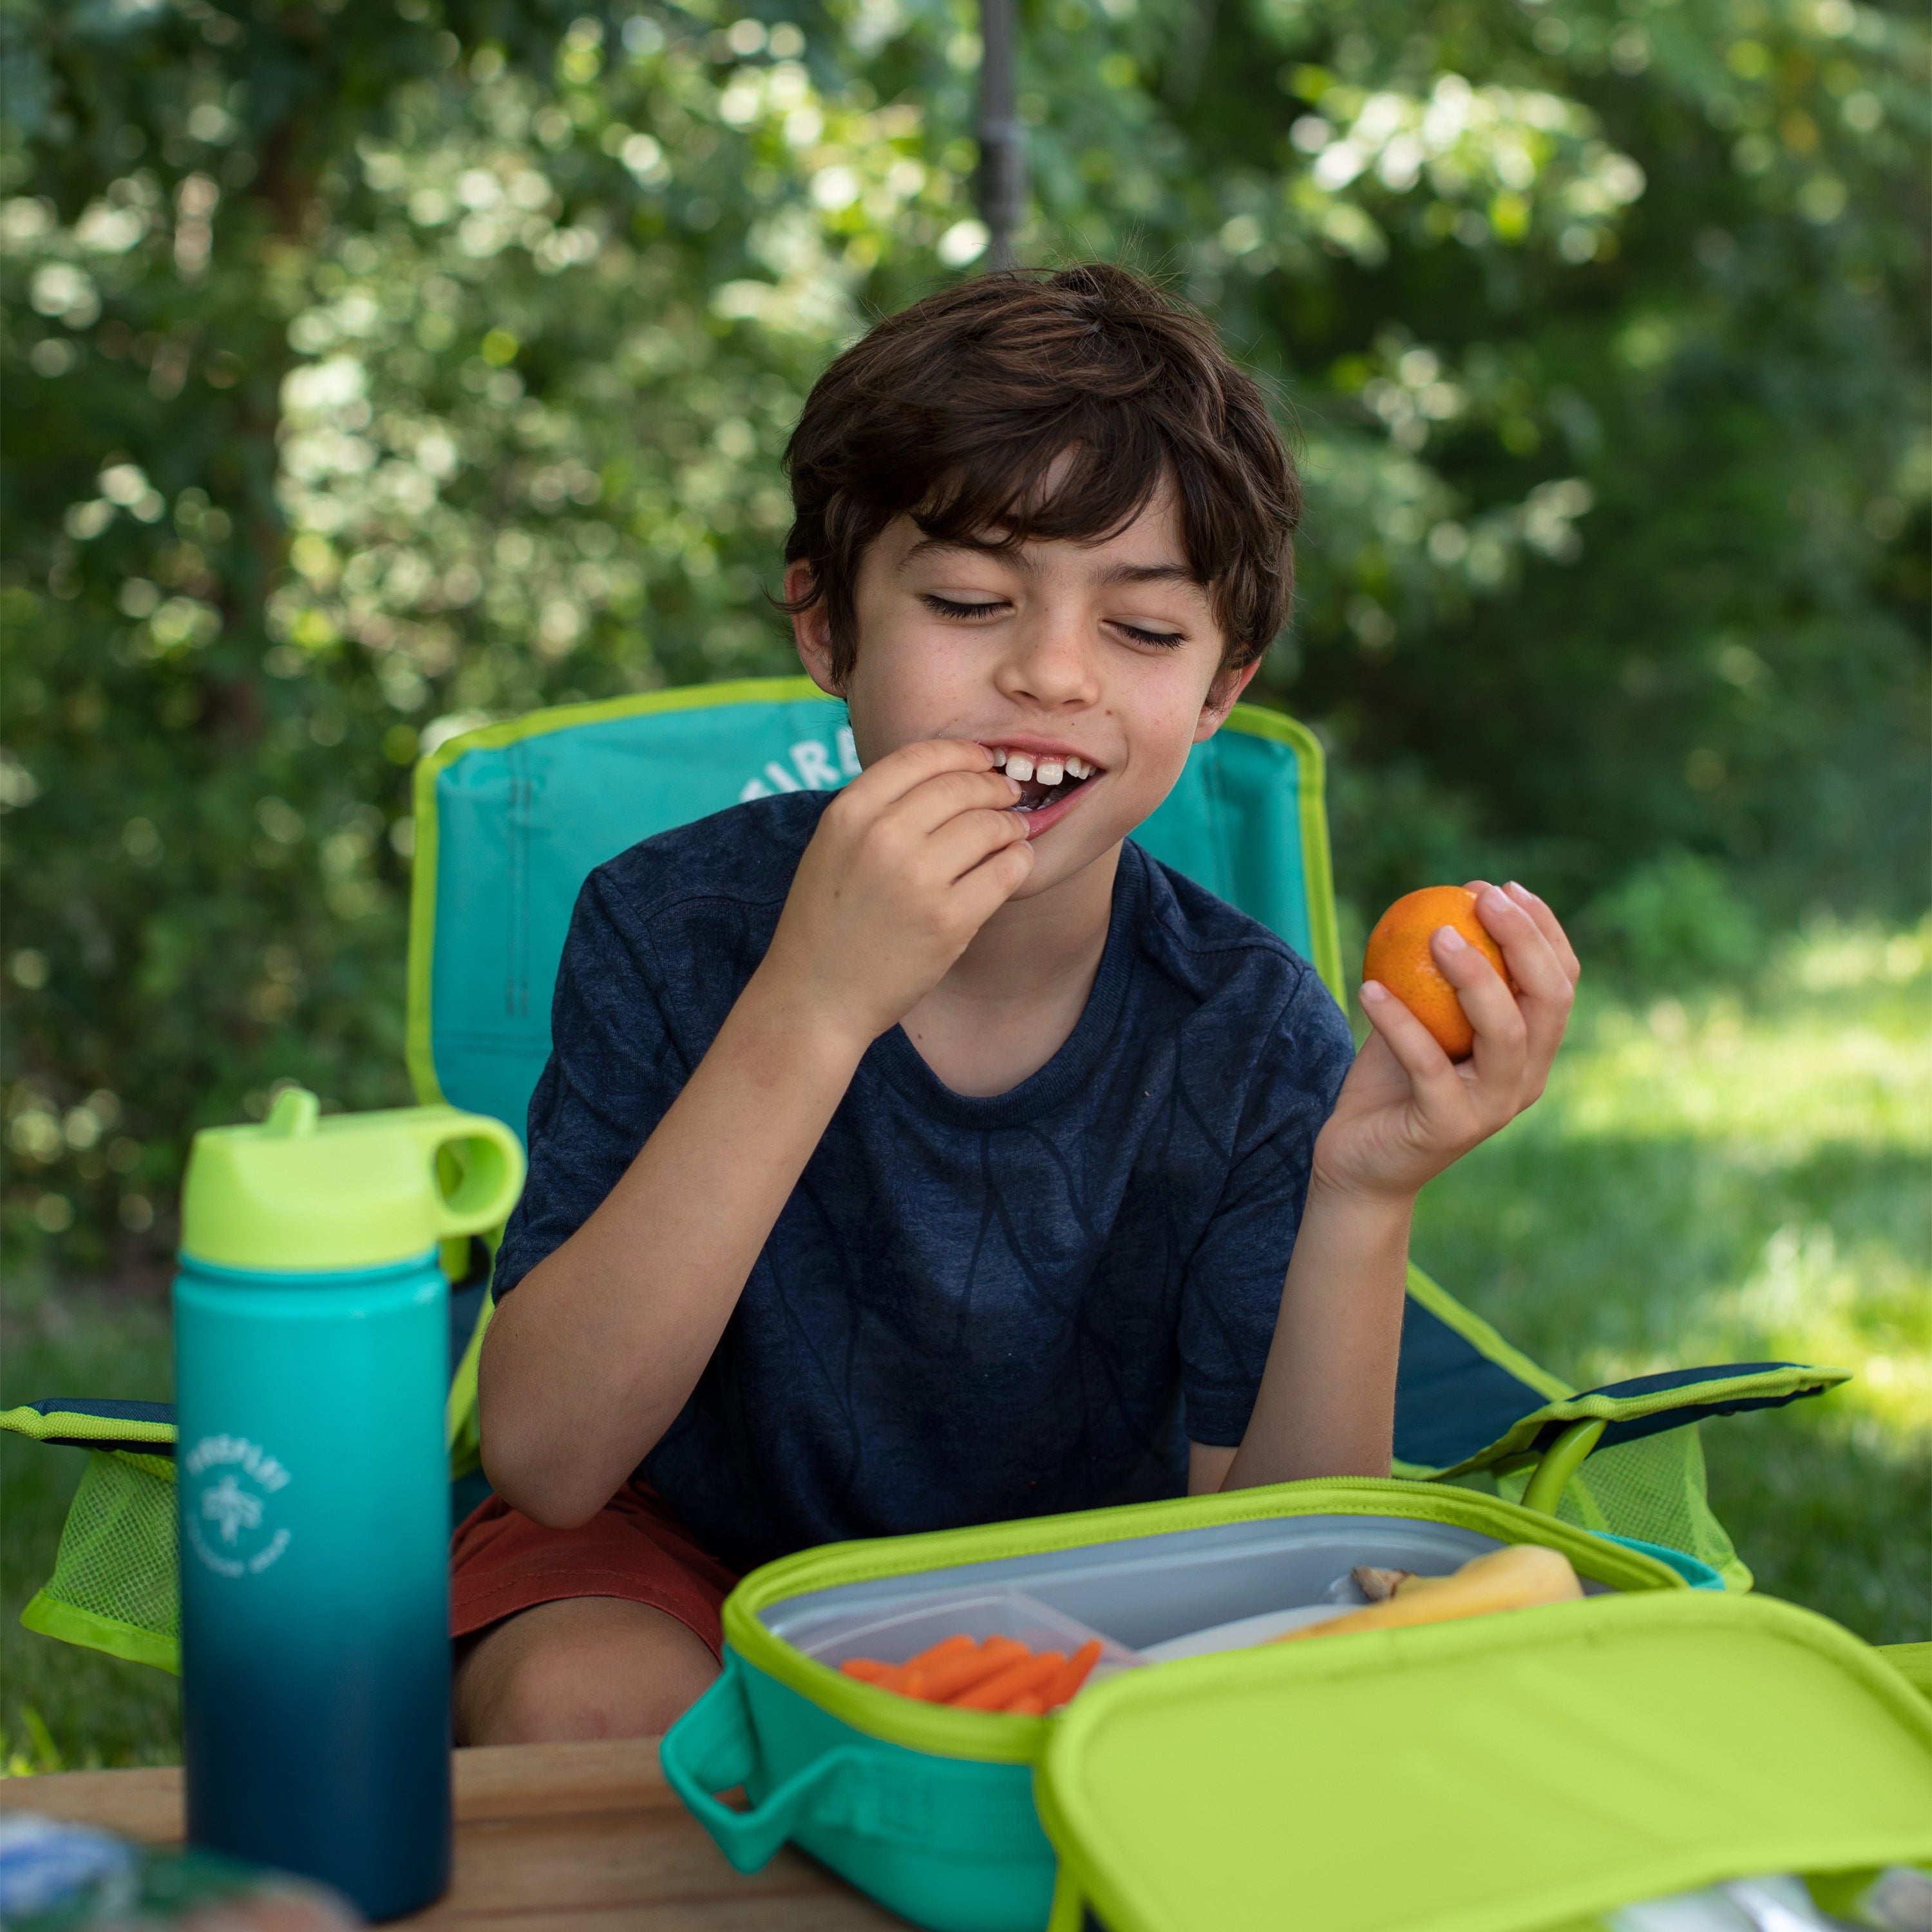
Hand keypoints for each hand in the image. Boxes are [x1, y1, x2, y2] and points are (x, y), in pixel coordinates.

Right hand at [755, 738, 1033, 1046]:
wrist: (814, 996)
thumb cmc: (826, 921)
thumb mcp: (833, 846)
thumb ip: (877, 810)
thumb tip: (946, 777)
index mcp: (849, 812)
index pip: (921, 756)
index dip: (963, 753)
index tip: (981, 759)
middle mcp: (882, 836)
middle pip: (962, 787)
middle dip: (994, 787)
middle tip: (1008, 796)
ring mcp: (917, 879)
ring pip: (990, 826)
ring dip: (1011, 825)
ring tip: (1014, 832)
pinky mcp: (948, 920)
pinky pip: (1005, 872)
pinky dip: (1019, 861)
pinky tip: (1015, 863)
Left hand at [1312, 881, 1579, 1201]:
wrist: (1358, 1164)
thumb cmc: (1389, 1083)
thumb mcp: (1421, 1020)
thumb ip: (1440, 976)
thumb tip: (1444, 902)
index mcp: (1531, 1051)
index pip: (1561, 982)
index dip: (1542, 930)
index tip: (1501, 888)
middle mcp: (1525, 1079)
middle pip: (1549, 998)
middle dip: (1523, 938)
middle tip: (1480, 896)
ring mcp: (1492, 1108)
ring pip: (1505, 1032)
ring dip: (1475, 975)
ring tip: (1436, 933)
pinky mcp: (1448, 1127)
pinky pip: (1428, 1064)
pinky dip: (1399, 1021)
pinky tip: (1368, 987)